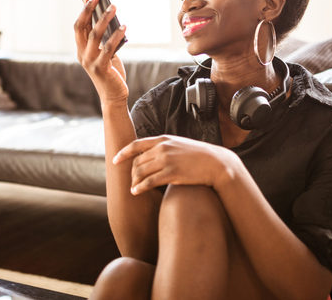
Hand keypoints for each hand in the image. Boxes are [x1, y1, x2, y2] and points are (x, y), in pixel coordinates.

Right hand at [74, 0, 128, 103]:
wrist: (114, 96)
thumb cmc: (111, 72)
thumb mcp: (105, 53)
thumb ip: (104, 39)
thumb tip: (109, 17)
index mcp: (81, 50)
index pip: (79, 26)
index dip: (83, 10)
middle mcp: (82, 54)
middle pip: (82, 27)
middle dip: (89, 10)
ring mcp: (90, 61)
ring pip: (95, 35)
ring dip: (104, 19)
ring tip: (113, 7)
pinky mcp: (101, 67)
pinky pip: (109, 48)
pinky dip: (116, 36)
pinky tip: (124, 27)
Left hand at [112, 135, 239, 194]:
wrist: (216, 163)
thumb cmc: (198, 155)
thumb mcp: (179, 144)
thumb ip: (165, 147)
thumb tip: (151, 154)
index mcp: (163, 139)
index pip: (136, 144)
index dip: (123, 152)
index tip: (115, 160)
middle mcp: (162, 148)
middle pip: (137, 161)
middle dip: (131, 172)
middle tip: (130, 181)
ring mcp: (167, 160)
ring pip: (141, 172)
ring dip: (134, 181)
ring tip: (133, 189)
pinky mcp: (172, 173)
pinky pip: (149, 181)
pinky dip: (140, 187)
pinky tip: (137, 192)